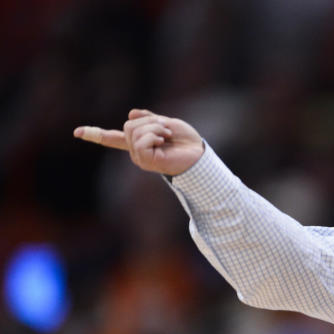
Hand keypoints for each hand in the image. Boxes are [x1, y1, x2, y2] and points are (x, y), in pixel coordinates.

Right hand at [74, 108, 203, 175]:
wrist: (199, 154)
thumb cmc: (186, 140)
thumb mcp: (166, 122)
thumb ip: (148, 119)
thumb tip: (131, 114)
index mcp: (139, 142)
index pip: (113, 139)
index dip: (95, 134)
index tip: (76, 132)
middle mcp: (136, 151)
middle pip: (128, 125)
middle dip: (150, 121)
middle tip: (167, 131)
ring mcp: (140, 157)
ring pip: (134, 130)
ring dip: (154, 127)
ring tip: (167, 136)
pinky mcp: (145, 161)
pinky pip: (140, 140)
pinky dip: (153, 135)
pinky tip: (163, 141)